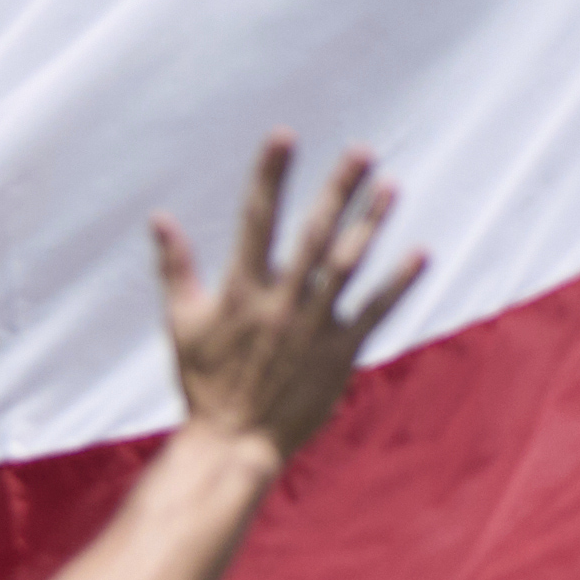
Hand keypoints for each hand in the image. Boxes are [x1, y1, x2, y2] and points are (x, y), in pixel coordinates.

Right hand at [150, 138, 421, 465]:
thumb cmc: (203, 383)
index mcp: (240, 292)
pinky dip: (398, 283)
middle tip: (362, 151)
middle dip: (337, 189)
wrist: (233, 443)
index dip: (270, 176)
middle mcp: (280, 304)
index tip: (284, 136)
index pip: (255, 221)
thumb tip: (160, 219)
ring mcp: (313, 328)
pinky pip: (375, 313)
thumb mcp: (181, 323)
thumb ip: (174, 268)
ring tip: (391, 186)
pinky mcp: (340, 355)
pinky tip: (419, 252)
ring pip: (347, 266)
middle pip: (313, 235)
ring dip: (371, 224)